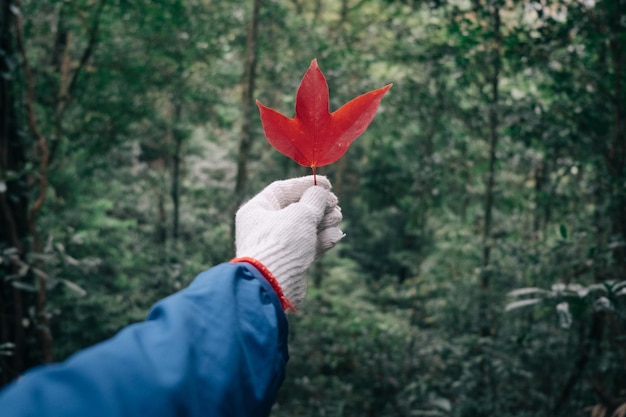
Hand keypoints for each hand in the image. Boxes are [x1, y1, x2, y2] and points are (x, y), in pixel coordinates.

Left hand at [235, 175, 343, 309]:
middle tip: (335, 205)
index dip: (305, 185)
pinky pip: (309, 245)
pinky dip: (322, 239)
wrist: (274, 284)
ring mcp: (278, 245)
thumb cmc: (282, 242)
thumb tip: (320, 194)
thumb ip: (315, 199)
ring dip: (324, 221)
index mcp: (257, 209)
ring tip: (337, 219)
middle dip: (319, 205)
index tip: (327, 185)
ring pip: (305, 227)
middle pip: (296, 208)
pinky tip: (335, 236)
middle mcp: (264, 226)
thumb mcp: (301, 213)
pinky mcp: (290, 261)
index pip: (282, 189)